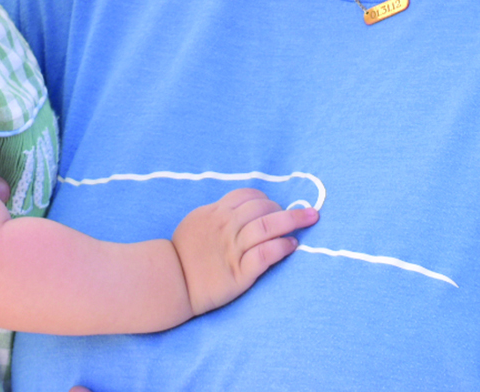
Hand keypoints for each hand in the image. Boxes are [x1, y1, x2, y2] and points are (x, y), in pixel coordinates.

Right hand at [171, 188, 317, 315]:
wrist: (170, 282)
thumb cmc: (183, 253)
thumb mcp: (197, 221)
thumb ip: (218, 212)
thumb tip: (241, 207)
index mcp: (216, 212)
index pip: (248, 195)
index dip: (266, 199)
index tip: (274, 208)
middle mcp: (226, 226)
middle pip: (262, 208)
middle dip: (283, 209)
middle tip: (296, 217)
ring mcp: (233, 249)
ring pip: (266, 226)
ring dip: (291, 221)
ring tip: (309, 220)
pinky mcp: (239, 273)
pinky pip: (264, 254)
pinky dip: (281, 247)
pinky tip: (292, 245)